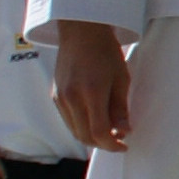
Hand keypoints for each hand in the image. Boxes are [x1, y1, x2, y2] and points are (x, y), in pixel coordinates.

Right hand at [51, 20, 131, 151]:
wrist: (81, 31)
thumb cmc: (105, 52)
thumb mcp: (121, 79)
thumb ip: (120, 108)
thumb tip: (123, 132)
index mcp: (91, 93)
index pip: (99, 132)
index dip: (112, 145)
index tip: (124, 146)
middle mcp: (71, 98)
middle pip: (84, 137)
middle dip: (102, 144)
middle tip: (118, 141)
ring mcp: (60, 98)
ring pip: (75, 131)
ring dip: (91, 137)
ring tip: (108, 131)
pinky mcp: (55, 95)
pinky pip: (68, 120)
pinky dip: (81, 126)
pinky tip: (94, 120)